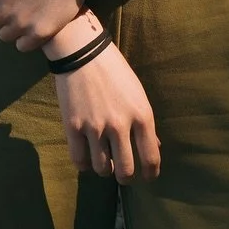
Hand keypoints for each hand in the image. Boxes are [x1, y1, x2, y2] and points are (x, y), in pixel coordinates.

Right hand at [54, 43, 160, 183]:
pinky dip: (84, 164)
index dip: (150, 174)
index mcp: (141, 114)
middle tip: (123, 173)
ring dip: (104, 169)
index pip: (150, 158)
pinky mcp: (73, 127)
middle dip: (125, 177)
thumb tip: (155, 146)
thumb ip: (144, 122)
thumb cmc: (114, 70)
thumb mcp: (137, 93)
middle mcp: (120, 124)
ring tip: (103, 160)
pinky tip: (87, 155)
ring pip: (102, 169)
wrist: (83, 51)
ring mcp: (95, 127)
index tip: (147, 176)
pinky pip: (80, 161)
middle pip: (125, 171)